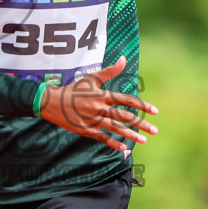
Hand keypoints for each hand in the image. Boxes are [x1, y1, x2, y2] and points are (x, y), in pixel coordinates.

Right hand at [38, 56, 158, 155]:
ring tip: (144, 140)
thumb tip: (124, 59)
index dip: (142, 105)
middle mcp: (100, 108)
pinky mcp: (86, 130)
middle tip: (155, 130)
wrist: (52, 102)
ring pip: (115, 129)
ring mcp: (93, 120)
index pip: (127, 100)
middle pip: (124, 117)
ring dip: (131, 135)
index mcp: (103, 95)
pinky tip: (123, 149)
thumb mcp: (92, 78)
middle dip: (141, 124)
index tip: (155, 111)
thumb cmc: (74, 89)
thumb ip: (110, 71)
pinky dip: (113, 143)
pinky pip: (102, 137)